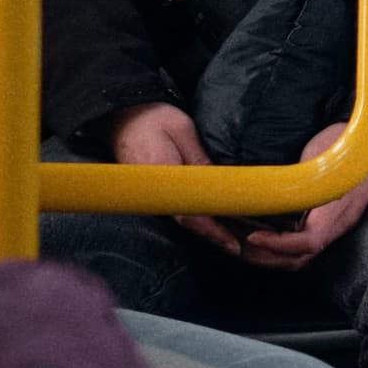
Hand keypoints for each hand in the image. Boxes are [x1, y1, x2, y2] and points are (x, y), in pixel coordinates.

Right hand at [108, 98, 236, 253]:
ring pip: (187, 219)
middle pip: (192, 224)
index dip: (214, 233)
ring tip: (240, 240)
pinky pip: (181, 210)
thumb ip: (199, 161)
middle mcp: (156, 195)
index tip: (234, 245)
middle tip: (246, 249)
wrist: (121, 117)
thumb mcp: (182, 132)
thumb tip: (221, 184)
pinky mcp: (156, 193)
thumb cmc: (152, 119)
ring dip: (212, 230)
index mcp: (162, 181)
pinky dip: (202, 218)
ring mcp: (154, 196)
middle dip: (219, 237)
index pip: (191, 216)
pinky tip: (219, 221)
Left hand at [238, 122, 367, 268]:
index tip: (251, 236)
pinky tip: (269, 232)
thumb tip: (263, 192)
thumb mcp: (318, 157)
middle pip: (302, 257)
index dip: (277, 245)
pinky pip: (308, 241)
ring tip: (248, 242)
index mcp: (336, 209)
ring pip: (304, 254)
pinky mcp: (335, 219)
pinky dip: (285, 244)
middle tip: (239, 246)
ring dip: (274, 254)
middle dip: (268, 257)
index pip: (308, 242)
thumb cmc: (348, 141)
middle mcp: (340, 223)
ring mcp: (339, 223)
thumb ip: (296, 180)